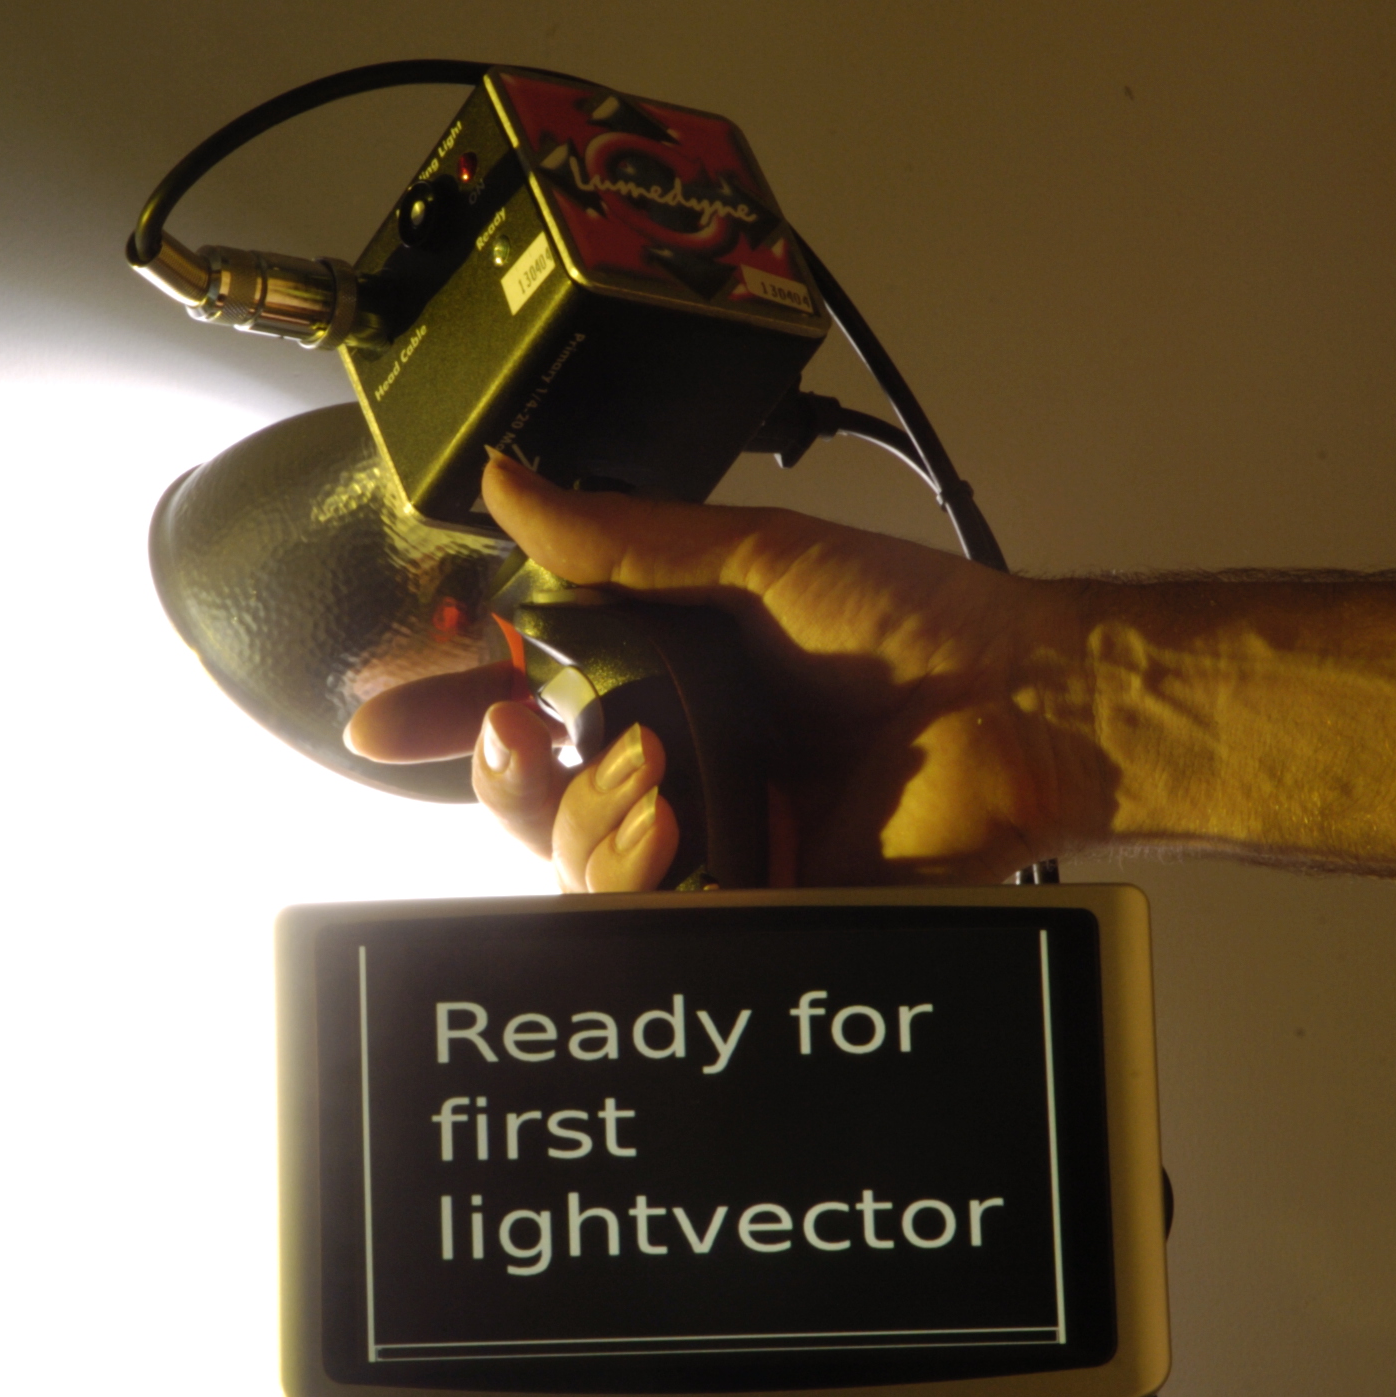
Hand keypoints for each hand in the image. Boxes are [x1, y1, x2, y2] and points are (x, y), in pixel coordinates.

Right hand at [344, 455, 1106, 890]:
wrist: (1014, 708)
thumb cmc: (911, 624)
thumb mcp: (749, 559)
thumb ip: (619, 538)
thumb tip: (504, 481)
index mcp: (672, 673)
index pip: (529, 694)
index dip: (450, 707)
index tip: (381, 710)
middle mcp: (681, 758)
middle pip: (527, 791)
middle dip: (496, 768)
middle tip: (515, 730)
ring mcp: (713, 838)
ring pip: (572, 858)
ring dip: (585, 813)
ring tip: (657, 781)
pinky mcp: (748, 905)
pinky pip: (644, 915)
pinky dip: (633, 874)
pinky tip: (674, 830)